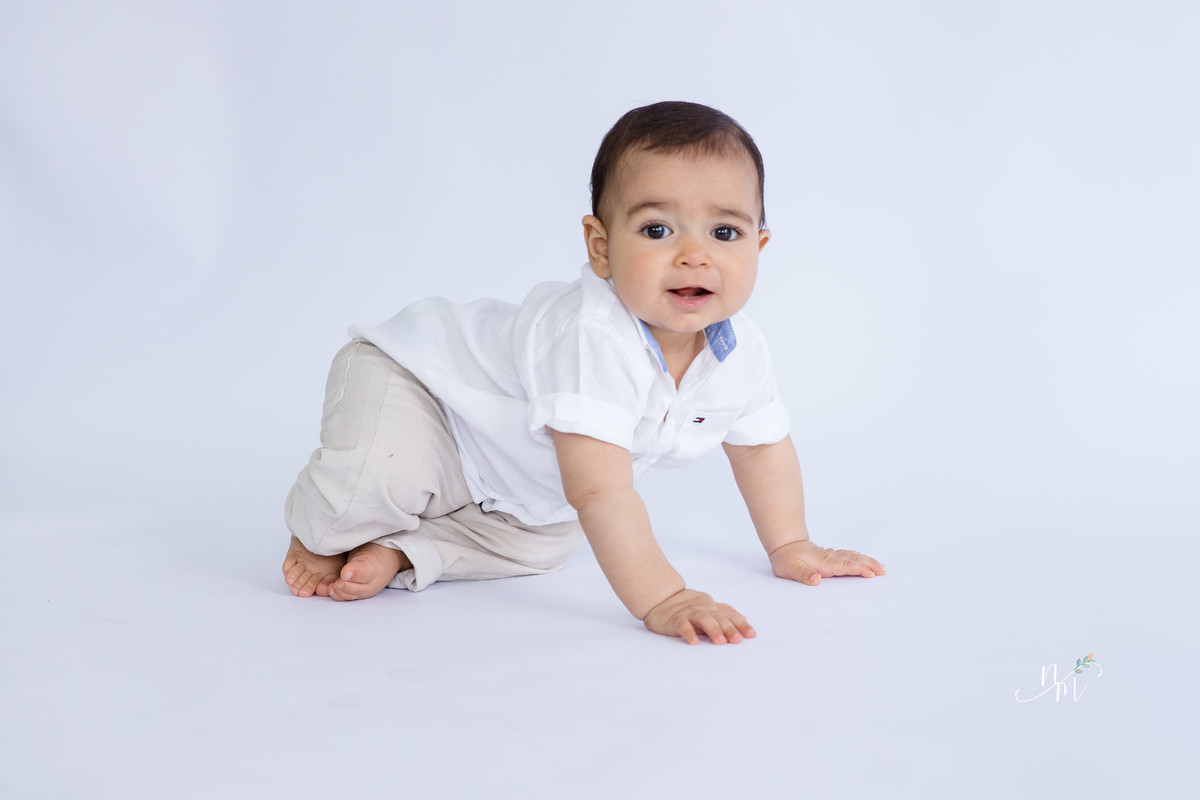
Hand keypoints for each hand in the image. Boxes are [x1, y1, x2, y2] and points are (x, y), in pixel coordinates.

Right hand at [642, 589, 756, 644]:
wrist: (660, 599)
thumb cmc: (685, 606)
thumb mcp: (707, 607)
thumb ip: (724, 611)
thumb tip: (743, 617)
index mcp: (712, 608)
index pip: (729, 616)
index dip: (741, 624)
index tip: (752, 634)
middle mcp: (702, 609)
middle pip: (719, 618)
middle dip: (729, 629)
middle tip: (738, 640)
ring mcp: (689, 614)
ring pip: (703, 620)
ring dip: (713, 630)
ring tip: (720, 642)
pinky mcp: (675, 619)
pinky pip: (683, 625)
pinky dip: (689, 632)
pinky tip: (694, 642)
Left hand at [769, 540, 885, 585]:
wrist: (785, 546)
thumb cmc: (786, 559)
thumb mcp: (790, 569)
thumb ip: (803, 574)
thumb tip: (816, 580)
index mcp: (823, 562)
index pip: (844, 565)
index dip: (858, 569)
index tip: (871, 573)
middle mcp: (830, 557)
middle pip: (853, 560)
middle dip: (869, 564)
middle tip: (883, 570)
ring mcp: (832, 555)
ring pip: (852, 557)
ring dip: (867, 561)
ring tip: (880, 567)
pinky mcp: (831, 556)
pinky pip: (849, 556)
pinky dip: (859, 558)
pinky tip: (866, 561)